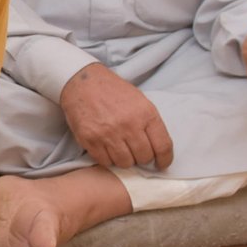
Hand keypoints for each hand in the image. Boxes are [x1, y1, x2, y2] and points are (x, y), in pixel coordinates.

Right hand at [59, 62, 173, 169]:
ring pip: (125, 163)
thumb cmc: (113, 91)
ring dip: (125, 159)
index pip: (162, 146)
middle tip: (136, 151)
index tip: (161, 163)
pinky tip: (107, 148)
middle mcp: (128, 125)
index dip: (164, 159)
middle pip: (144, 157)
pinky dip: (108, 159)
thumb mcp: (139, 101)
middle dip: (142, 158)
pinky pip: (105, 161)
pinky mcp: (90, 140)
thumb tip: (156, 149)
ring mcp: (108, 134)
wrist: (82, 83)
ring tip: (120, 149)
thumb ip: (149, 123)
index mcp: (145, 113)